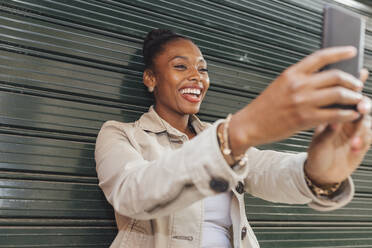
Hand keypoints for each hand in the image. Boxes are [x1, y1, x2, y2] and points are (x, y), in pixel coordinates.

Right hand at [229, 46, 363, 155]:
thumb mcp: (280, 85)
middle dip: (352, 81)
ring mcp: (302, 102)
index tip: (352, 51)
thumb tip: (324, 77)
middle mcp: (298, 85)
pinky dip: (347, 114)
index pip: (321, 57)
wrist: (250, 124)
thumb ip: (300, 79)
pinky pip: (334, 114)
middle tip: (357, 85)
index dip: (340, 52)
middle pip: (335, 76)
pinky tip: (350, 114)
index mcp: (291, 74)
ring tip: (357, 100)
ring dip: (353, 97)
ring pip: (339, 94)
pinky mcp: (304, 119)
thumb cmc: (264, 107)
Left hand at [305, 69, 371, 184]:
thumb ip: (328, 128)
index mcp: (334, 113)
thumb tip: (335, 118)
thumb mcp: (318, 140)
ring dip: (363, 125)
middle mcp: (347, 120)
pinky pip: (369, 138)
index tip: (359, 75)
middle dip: (364, 103)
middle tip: (360, 106)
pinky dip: (363, 141)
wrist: (321, 172)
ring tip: (354, 133)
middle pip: (362, 104)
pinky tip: (354, 147)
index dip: (354, 84)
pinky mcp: (363, 144)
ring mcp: (356, 131)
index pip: (345, 95)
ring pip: (368, 121)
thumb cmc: (316, 152)